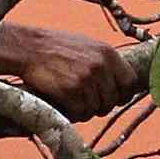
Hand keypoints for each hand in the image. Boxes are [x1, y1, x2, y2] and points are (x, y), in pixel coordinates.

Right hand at [0, 20, 141, 116]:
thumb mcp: (87, 45)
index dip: (124, 94)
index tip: (115, 98)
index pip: (130, 82)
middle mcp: (100, 66)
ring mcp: (86, 79)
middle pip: (113, 99)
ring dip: (87, 110)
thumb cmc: (56, 47)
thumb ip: (104, 61)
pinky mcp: (71, 90)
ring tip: (75, 102)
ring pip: (97, 108)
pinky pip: (81, 112)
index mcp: (107, 53)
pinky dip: (75, 113)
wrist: (29, 48)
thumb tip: (118, 80)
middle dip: (103, 105)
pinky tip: (67, 105)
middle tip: (91, 104)